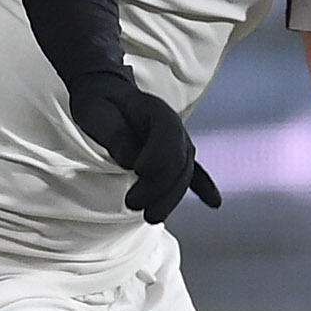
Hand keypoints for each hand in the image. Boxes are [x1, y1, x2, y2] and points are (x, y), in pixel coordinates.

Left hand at [68, 70, 220, 224]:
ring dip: (170, 198)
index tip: (137, 171)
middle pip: (178, 160)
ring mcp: (178, 142)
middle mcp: (174, 128)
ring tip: (151, 216)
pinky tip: (213, 202)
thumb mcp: (97, 112)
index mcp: (156, 111)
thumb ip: (116, 136)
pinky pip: (192, 173)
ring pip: (184, 174)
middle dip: (160, 186)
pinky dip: (203, 187)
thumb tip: (131, 160)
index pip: (168, 134)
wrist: (105, 94)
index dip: (158, 155)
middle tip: (133, 203)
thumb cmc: (100, 103)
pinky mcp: (174, 156)